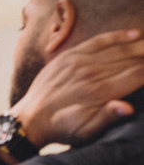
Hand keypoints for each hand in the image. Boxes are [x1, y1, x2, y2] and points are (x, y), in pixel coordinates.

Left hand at [12, 29, 143, 147]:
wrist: (30, 118)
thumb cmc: (62, 128)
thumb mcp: (85, 131)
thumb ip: (107, 118)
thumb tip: (127, 108)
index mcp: (98, 91)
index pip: (136, 75)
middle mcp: (89, 72)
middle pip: (130, 59)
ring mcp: (78, 61)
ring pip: (117, 48)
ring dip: (140, 45)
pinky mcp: (68, 56)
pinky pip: (97, 41)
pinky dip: (116, 36)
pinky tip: (134, 34)